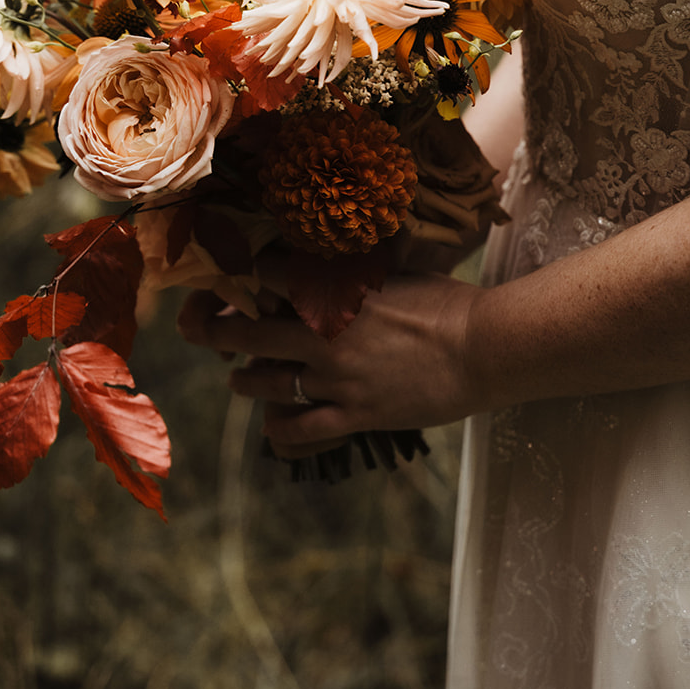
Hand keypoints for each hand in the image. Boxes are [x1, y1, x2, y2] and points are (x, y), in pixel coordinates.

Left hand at [177, 270, 482, 455]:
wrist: (485, 348)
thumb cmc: (448, 302)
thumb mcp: (395, 272)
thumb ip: (352, 271)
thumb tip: (324, 258)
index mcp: (333, 291)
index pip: (265, 274)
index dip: (245, 273)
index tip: (236, 275)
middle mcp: (323, 333)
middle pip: (246, 331)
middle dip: (217, 328)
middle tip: (203, 327)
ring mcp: (336, 377)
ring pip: (264, 382)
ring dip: (245, 380)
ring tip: (239, 378)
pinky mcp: (354, 414)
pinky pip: (299, 430)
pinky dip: (280, 428)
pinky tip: (274, 423)